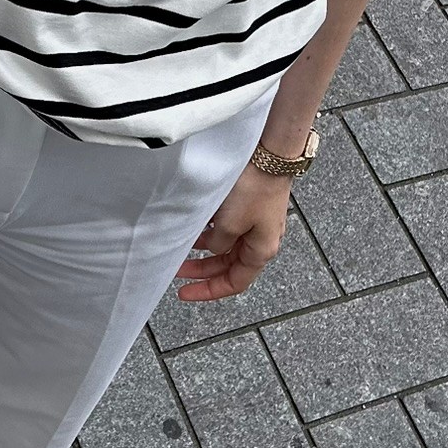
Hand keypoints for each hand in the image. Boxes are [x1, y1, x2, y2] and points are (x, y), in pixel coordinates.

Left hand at [174, 163, 292, 301]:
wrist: (269, 155)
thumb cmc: (255, 189)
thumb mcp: (230, 225)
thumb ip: (217, 244)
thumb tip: (212, 248)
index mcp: (261, 251)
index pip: (234, 283)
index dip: (209, 291)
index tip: (185, 293)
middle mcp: (261, 240)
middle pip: (228, 265)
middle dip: (202, 270)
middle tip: (177, 270)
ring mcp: (256, 223)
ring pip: (226, 246)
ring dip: (204, 249)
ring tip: (182, 245)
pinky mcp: (251, 207)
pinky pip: (228, 227)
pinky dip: (211, 231)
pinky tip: (196, 226)